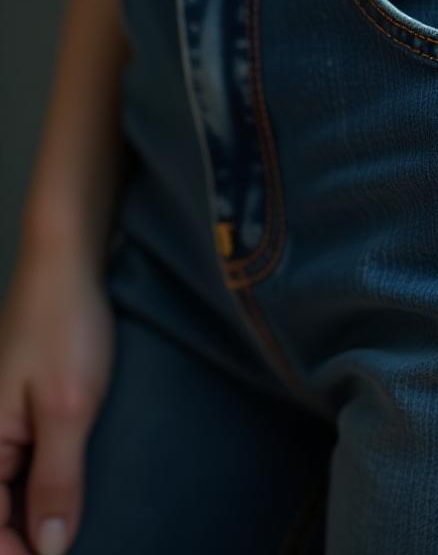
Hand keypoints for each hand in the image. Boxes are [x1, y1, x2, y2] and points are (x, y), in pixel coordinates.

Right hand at [0, 241, 114, 554]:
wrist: (67, 266)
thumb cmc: (65, 329)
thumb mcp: (69, 408)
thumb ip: (57, 479)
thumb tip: (47, 549)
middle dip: (26, 538)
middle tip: (68, 546)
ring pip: (9, 492)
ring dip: (34, 516)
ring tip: (72, 530)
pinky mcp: (19, 412)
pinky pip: (22, 466)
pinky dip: (42, 487)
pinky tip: (69, 497)